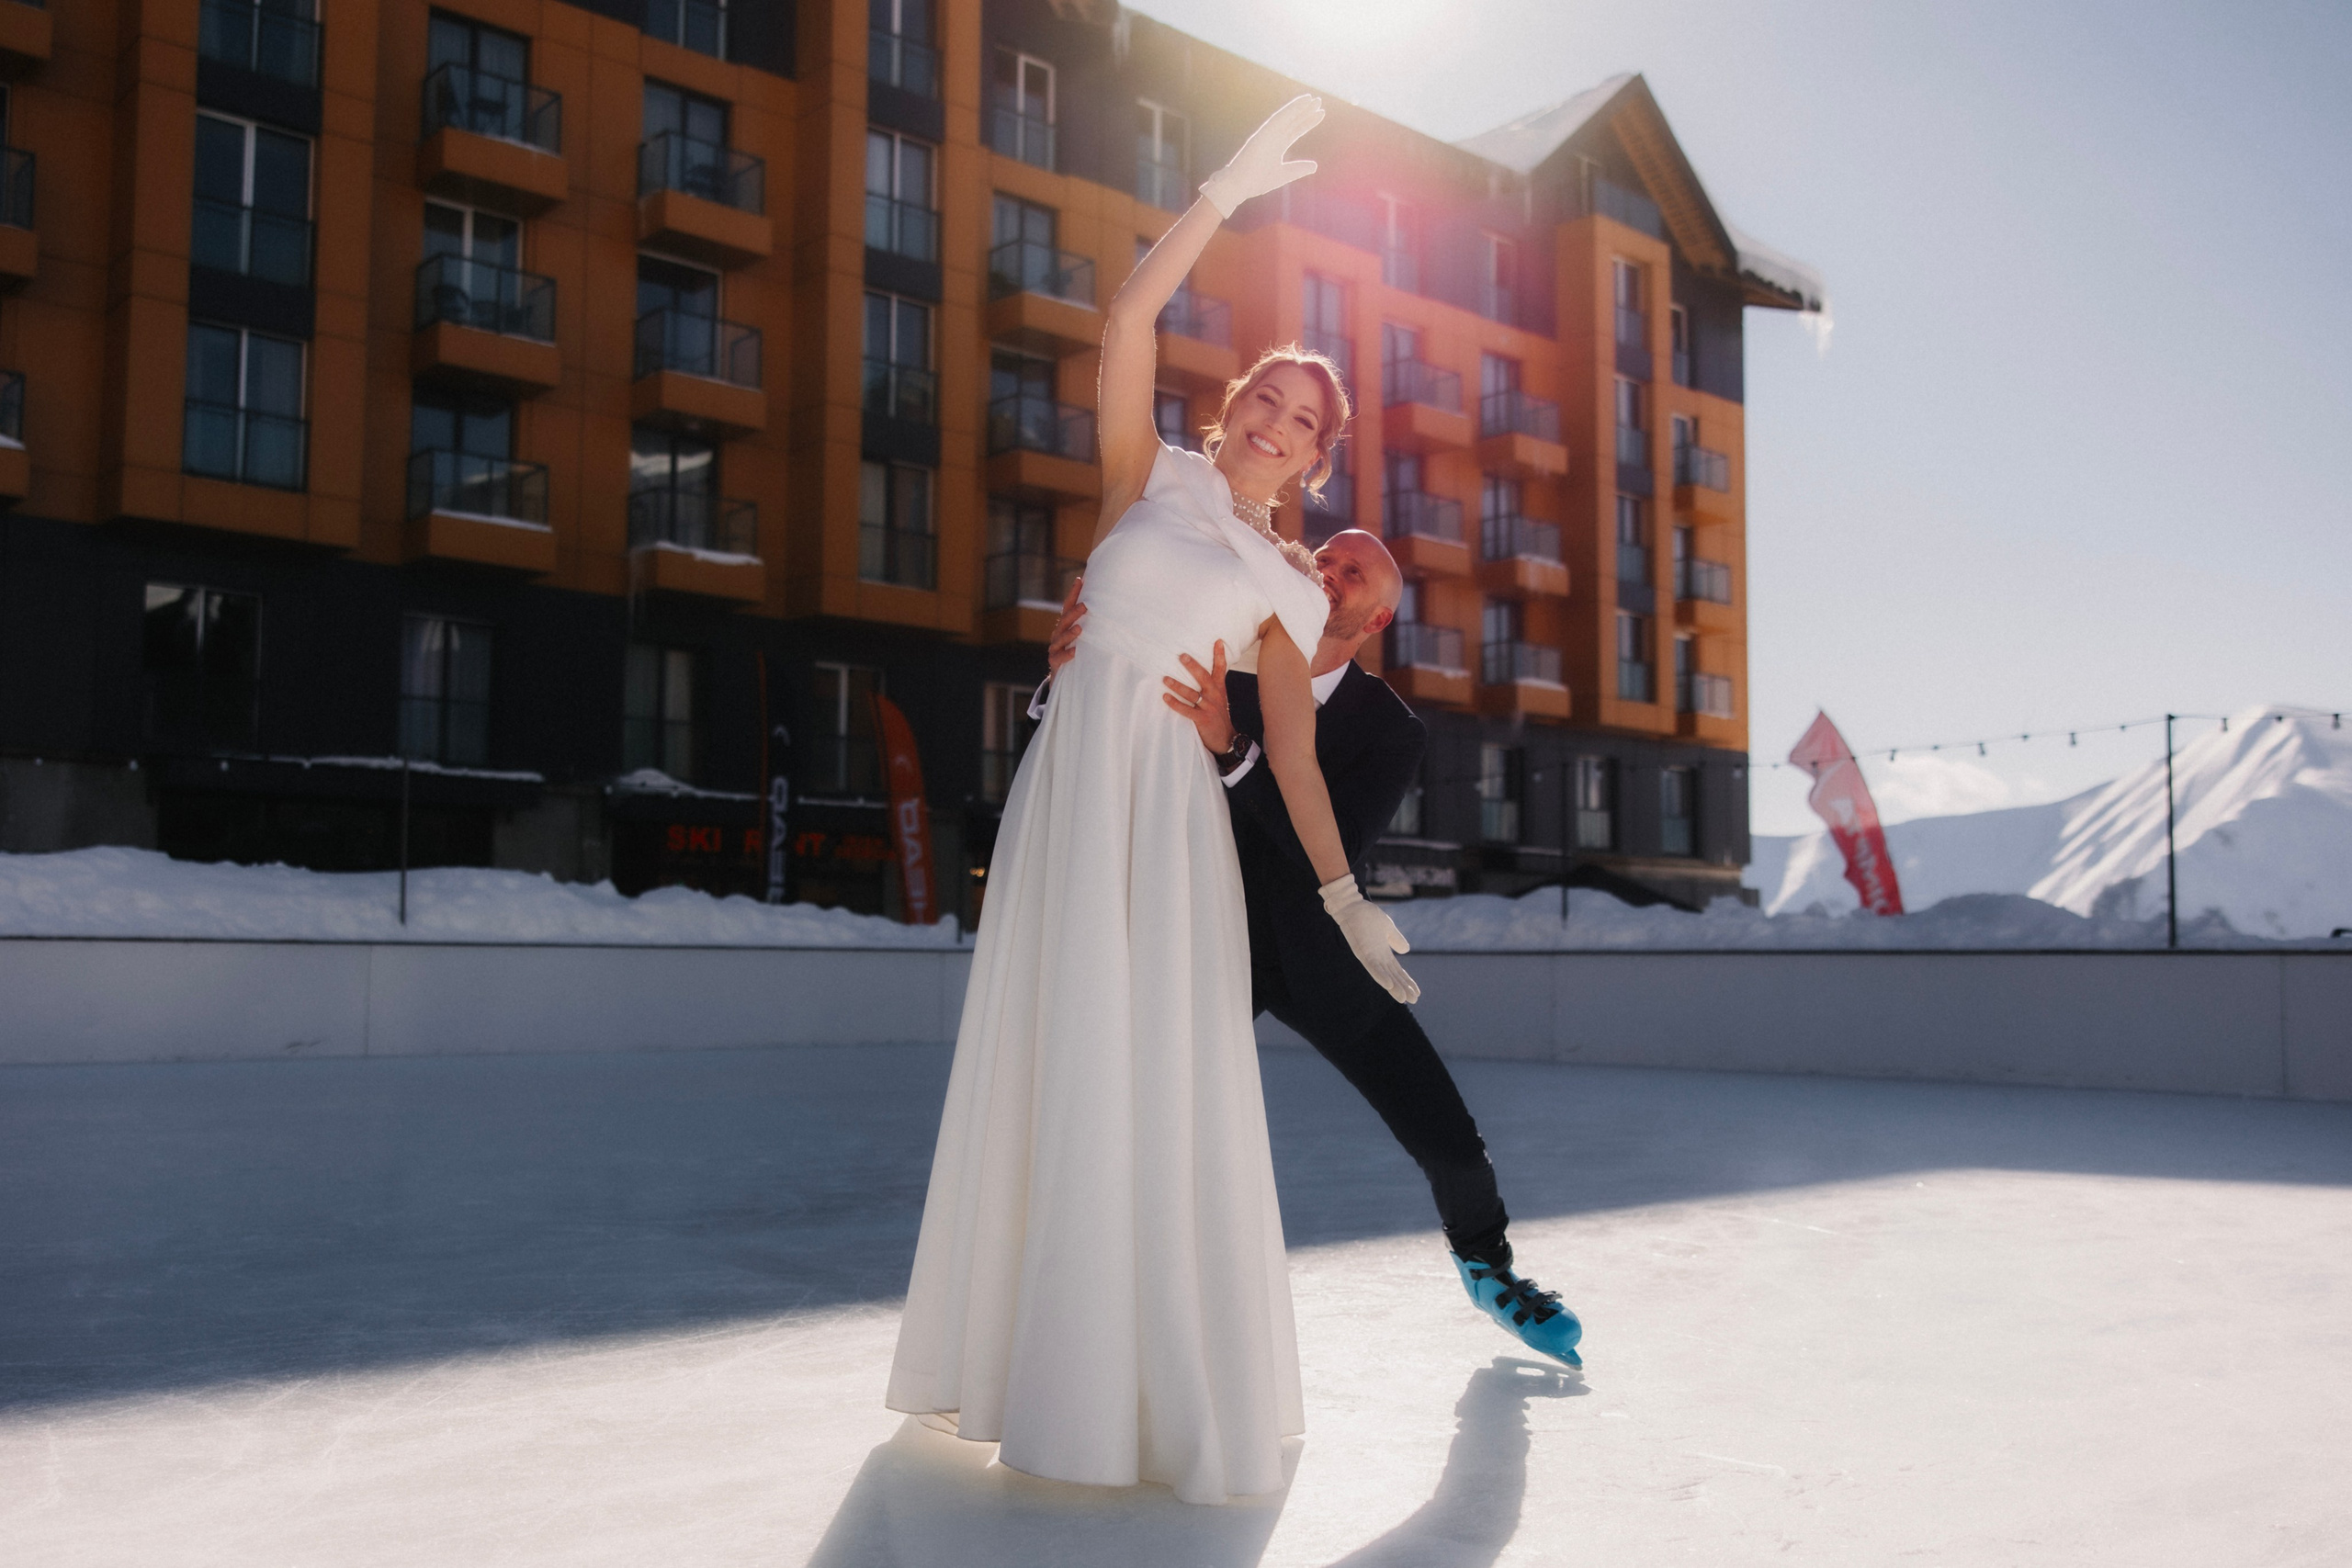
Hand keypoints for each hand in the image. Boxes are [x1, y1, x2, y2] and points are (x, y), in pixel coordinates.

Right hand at [1044, 574, 1084, 678]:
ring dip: (1070, 633)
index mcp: (1065, 625)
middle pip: (1065, 620)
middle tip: (1085, 605)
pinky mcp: (1054, 661)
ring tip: (1079, 629)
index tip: (1080, 580)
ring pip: (1060, 638)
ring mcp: (1055, 647)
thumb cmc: (1078, 652)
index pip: (1068, 606)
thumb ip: (1091, 624)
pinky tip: (1075, 652)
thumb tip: (1111, 608)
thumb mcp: (1084, 637)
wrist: (1064, 677)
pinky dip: (1067, 654)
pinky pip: (1059, 657)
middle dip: (1074, 613)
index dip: (1073, 593)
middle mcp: (1058, 633)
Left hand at [1161, 641, 1236, 754]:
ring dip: (1177, 685)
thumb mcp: (1220, 698)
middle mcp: (1214, 695)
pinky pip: (1186, 710)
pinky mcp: (1202, 719)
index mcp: (1219, 688)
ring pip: (1191, 693)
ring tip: (1165, 679)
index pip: (1221, 669)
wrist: (1225, 739)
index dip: (1219, 655)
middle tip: (1181, 656)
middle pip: (1203, 677)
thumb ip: (1212, 685)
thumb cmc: (1218, 716)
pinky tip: (1165, 697)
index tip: (1217, 641)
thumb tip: (1200, 671)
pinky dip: (1175, 703)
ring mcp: (1208, 707)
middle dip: (1192, 666)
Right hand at [1198, 95, 1323, 218]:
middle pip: (1292, 121)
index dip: (1307, 122)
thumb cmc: (1257, 181)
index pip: (1295, 130)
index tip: (1320, 113)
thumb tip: (1315, 166)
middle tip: (1318, 102)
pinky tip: (1301, 103)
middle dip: (1305, 111)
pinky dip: (1290, 110)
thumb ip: (1298, 169)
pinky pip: (1279, 119)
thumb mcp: (1284, 174)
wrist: (1239, 186)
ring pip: (1286, 117)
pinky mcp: (1263, 133)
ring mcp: (1267, 134)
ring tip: (1312, 99)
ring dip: (1299, 107)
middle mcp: (1272, 137)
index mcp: (1276, 145)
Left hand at [1319, 873, 1419, 1004]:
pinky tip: (1388, 985)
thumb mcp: (1388, 928)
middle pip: (1392, 977)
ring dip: (1393, 987)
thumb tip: (1406, 950)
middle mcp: (1377, 958)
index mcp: (1384, 953)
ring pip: (1383, 975)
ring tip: (1403, 998)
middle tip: (1414, 1000)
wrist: (1353, 906)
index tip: (1417, 993)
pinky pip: (1371, 966)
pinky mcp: (1362, 951)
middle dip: (1403, 988)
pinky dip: (1380, 976)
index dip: (1407, 982)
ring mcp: (1369, 956)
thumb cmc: (1367, 916)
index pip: (1397, 971)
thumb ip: (1396, 939)